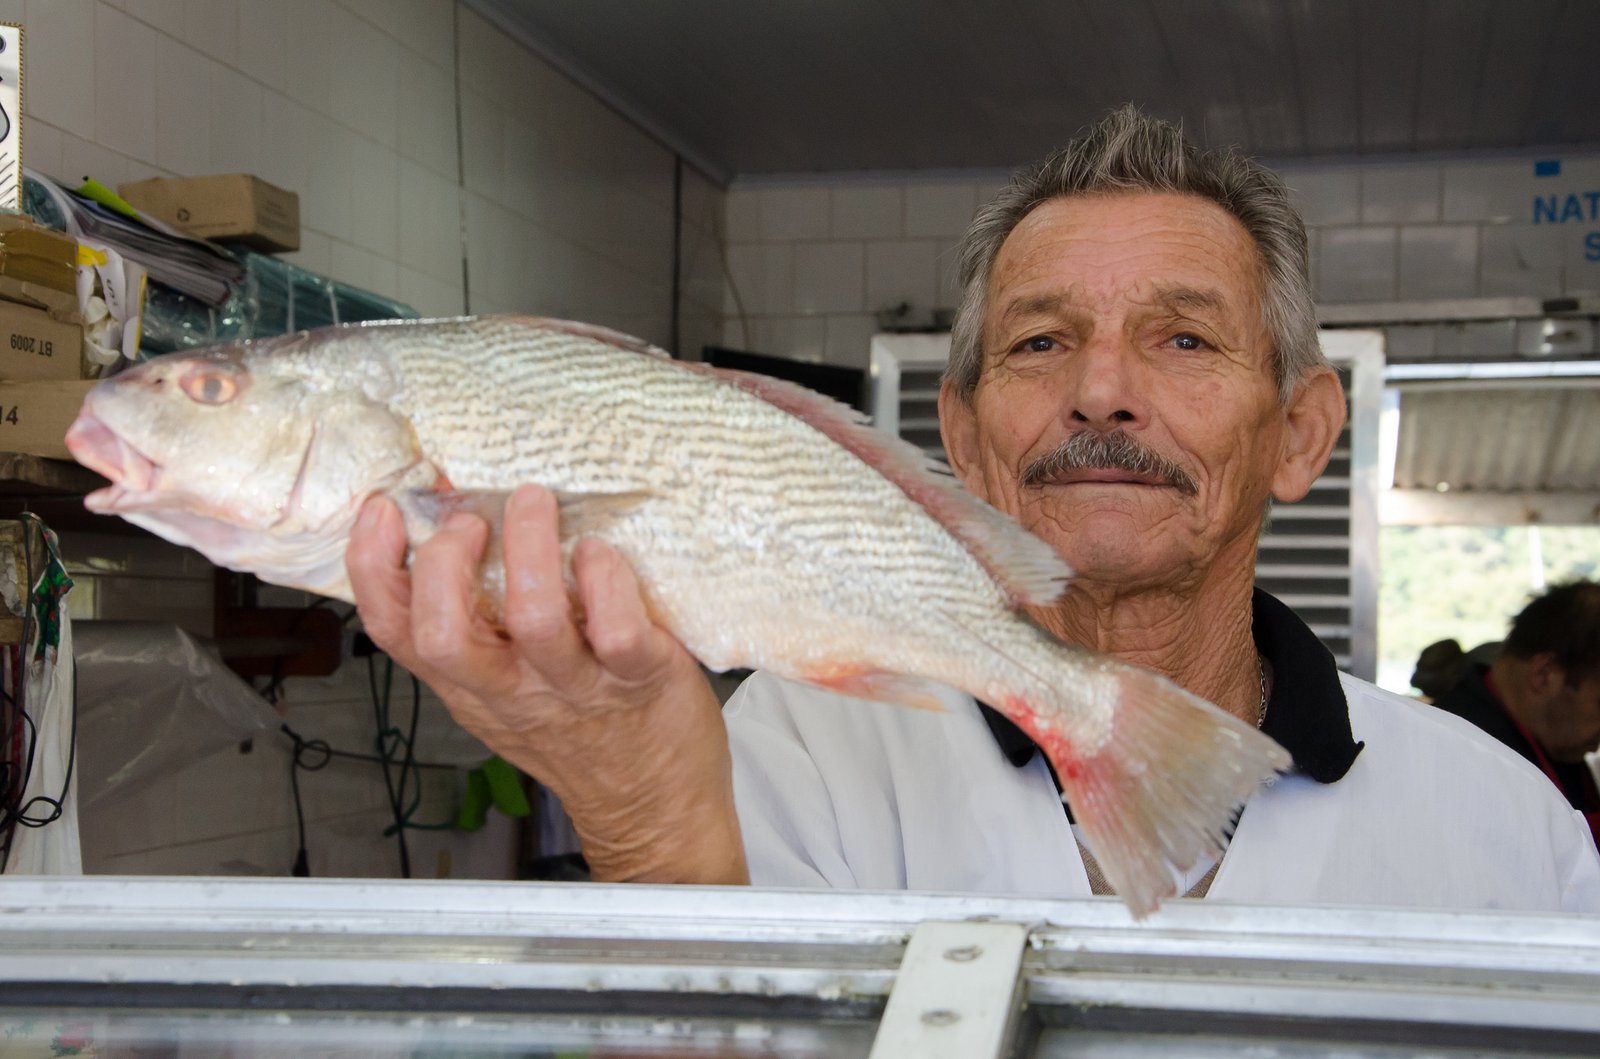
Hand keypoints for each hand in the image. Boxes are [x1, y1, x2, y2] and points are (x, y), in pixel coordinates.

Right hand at [347, 483, 747, 884]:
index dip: (372, 568)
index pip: (394, 631)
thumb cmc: (582, 735)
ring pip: (535, 620)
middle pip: (443, 633)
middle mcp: (511, 688)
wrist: (652, 806)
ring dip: (531, 548)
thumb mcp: (505, 692)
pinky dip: (605, 580)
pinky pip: (616, 630)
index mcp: (469, 684)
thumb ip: (478, 628)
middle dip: (444, 561)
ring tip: (535, 503)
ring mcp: (575, 686)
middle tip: (471, 519)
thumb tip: (457, 526)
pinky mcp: (639, 679)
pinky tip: (600, 555)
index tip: (381, 512)